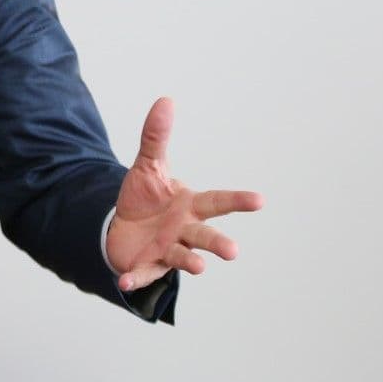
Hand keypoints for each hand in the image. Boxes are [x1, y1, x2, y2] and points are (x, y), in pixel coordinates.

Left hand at [106, 97, 262, 292]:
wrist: (122, 227)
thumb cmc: (145, 198)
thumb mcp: (148, 165)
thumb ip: (156, 137)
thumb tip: (165, 100)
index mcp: (189, 206)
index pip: (217, 201)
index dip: (237, 201)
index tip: (259, 200)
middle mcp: (183, 230)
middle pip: (204, 236)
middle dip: (218, 243)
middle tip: (233, 251)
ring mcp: (166, 250)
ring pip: (182, 257)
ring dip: (191, 262)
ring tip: (199, 267)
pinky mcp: (145, 265)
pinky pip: (142, 273)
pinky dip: (136, 278)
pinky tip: (126, 281)